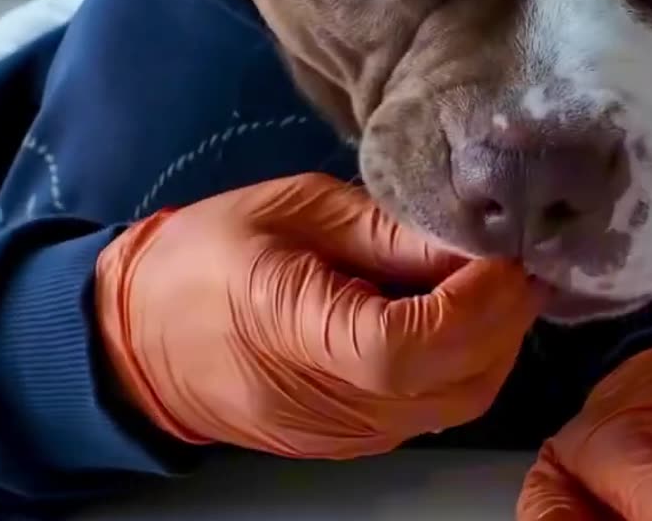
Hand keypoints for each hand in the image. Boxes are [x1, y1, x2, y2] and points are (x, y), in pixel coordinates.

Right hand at [95, 173, 544, 458]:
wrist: (138, 340)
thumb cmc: (205, 256)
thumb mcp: (291, 210)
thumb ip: (384, 227)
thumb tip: (471, 233)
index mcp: (292, 328)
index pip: (409, 346)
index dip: (476, 300)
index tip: (503, 250)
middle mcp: (328, 402)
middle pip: (456, 385)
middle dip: (506, 318)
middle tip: (514, 257)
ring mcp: (344, 435)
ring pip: (459, 404)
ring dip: (495, 343)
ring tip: (490, 281)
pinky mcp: (354, 443)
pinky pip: (434, 410)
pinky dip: (464, 364)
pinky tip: (456, 316)